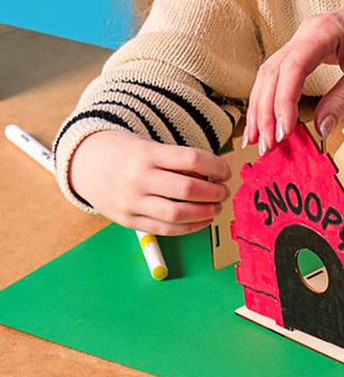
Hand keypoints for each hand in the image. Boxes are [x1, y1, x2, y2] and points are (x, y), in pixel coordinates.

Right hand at [68, 130, 229, 234]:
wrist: (84, 164)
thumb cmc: (127, 153)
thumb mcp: (151, 147)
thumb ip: (179, 162)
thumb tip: (214, 177)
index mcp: (148, 154)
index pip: (192, 159)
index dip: (216, 166)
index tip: (226, 172)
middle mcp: (139, 178)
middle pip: (188, 188)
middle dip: (214, 192)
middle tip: (224, 191)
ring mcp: (132, 202)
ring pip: (178, 213)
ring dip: (205, 212)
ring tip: (216, 207)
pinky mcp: (127, 221)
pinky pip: (165, 229)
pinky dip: (189, 227)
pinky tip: (202, 221)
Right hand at [245, 0, 343, 153]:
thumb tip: (320, 129)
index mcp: (323, 29)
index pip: (291, 68)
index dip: (283, 103)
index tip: (283, 133)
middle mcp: (307, 31)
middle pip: (272, 72)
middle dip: (265, 110)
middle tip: (266, 146)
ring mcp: (304, 38)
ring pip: (271, 73)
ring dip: (262, 106)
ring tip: (259, 140)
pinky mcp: (308, 47)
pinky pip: (282, 72)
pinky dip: (273, 97)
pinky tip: (269, 119)